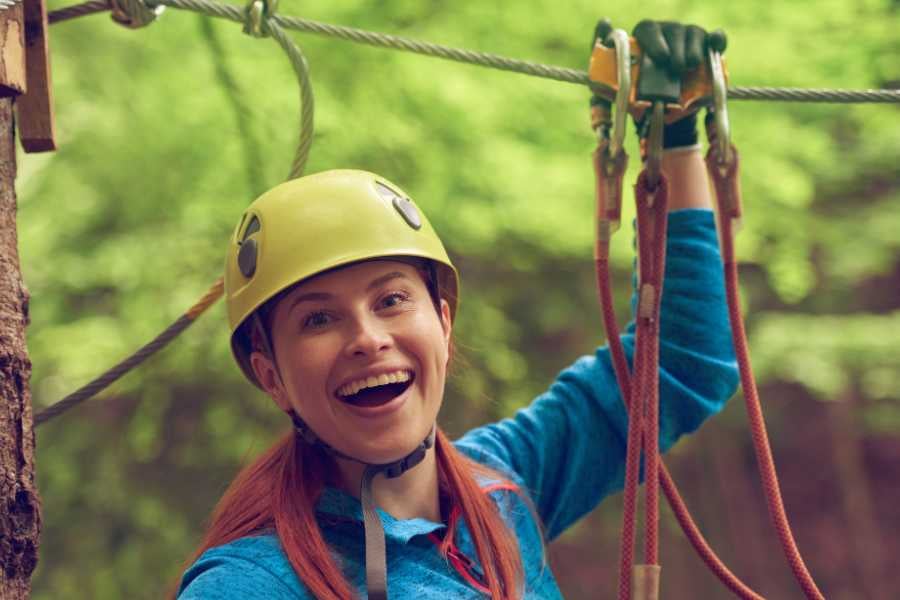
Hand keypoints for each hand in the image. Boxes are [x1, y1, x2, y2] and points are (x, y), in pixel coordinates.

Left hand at [591, 19, 727, 147]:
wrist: (661, 111)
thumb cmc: (634, 91)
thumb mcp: (611, 77)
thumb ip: (603, 52)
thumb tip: (604, 21)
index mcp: (645, 35)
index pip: (648, 29)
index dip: (655, 42)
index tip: (660, 59)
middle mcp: (667, 32)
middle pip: (673, 30)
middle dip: (675, 50)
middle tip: (675, 69)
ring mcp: (688, 38)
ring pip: (694, 34)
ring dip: (692, 51)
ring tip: (687, 69)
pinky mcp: (707, 48)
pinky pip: (715, 38)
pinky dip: (717, 40)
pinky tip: (716, 46)